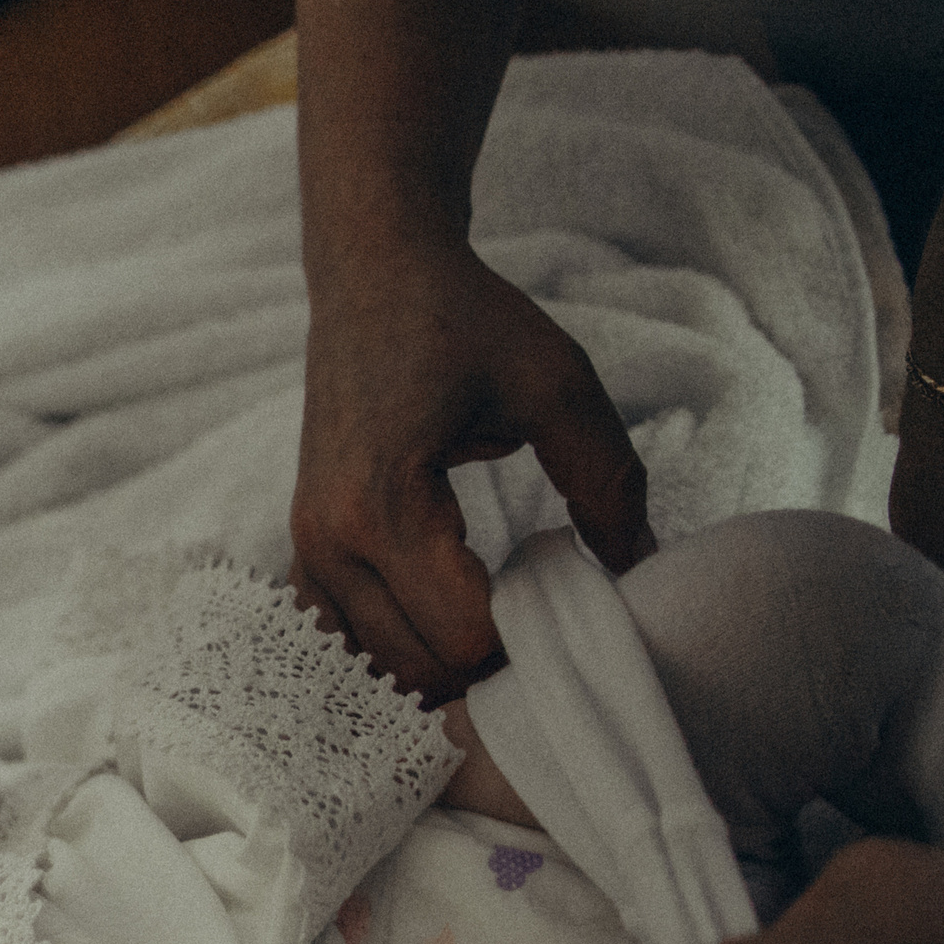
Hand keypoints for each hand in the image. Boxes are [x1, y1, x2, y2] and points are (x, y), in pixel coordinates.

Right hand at [290, 235, 654, 705]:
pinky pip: (345, 640)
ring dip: (441, 658)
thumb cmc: (463, 319)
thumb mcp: (556, 383)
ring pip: (379, 668)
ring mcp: (307, 550)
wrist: (373, 273)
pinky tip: (441, 609)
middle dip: (485, 660)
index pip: (461, 638)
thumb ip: (607, 479)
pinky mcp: (304, 549)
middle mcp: (331, 540)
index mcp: (384, 505)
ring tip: (494, 611)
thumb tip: (639, 565)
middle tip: (539, 613)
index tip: (564, 593)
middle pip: (420, 669)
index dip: (526, 635)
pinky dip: (396, 644)